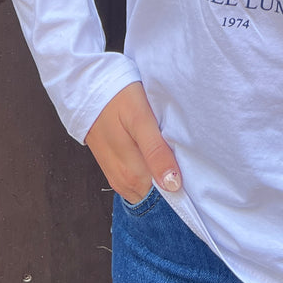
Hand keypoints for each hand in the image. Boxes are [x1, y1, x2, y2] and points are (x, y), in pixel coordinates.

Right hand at [84, 82, 181, 202]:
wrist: (87, 85)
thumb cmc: (118, 98)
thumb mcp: (140, 119)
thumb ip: (156, 151)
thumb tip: (173, 185)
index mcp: (132, 174)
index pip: (164, 197)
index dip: (181, 189)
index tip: (194, 176)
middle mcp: (123, 182)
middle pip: (156, 194)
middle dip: (173, 182)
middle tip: (186, 160)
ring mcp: (116, 177)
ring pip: (146, 189)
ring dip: (160, 177)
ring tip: (172, 155)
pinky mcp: (113, 168)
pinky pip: (136, 181)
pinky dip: (149, 172)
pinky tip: (156, 155)